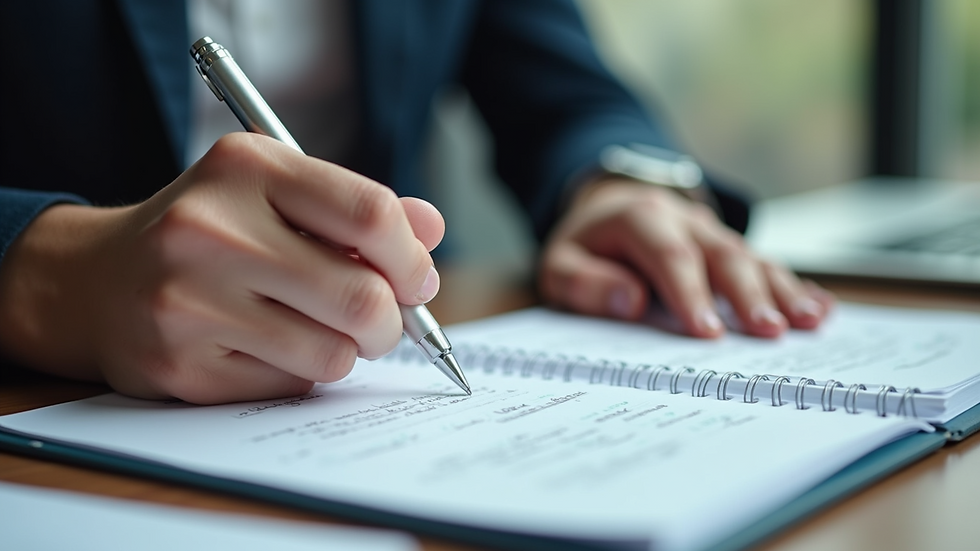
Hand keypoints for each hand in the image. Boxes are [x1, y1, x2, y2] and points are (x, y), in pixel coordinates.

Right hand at [0, 133, 444, 402]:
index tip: (418, 280)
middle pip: (361, 297)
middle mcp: (211, 229)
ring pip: (332, 354)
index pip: (369, 214)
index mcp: (247, 168)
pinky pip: (289, 386)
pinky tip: (265, 347)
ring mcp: (189, 301)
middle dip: (390, 321)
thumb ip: (354, 208)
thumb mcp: (273, 192)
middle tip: (381, 321)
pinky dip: (298, 373)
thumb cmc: (206, 231)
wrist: (93, 280)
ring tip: (316, 329)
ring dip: (344, 350)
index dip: (412, 258)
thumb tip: (431, 229)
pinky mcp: (180, 365)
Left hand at [538, 177, 833, 337]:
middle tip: (769, 332)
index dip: (690, 292)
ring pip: (753, 258)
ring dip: (782, 291)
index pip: (669, 254)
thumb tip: (629, 302)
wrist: (609, 209)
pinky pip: (767, 264)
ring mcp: (714, 234)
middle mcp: (686, 220)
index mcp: (640, 217)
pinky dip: (795, 287)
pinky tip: (821, 310)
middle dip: (748, 293)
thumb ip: (584, 283)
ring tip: (809, 322)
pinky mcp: (730, 250)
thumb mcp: (560, 263)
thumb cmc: (586, 248)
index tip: (707, 333)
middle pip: (723, 254)